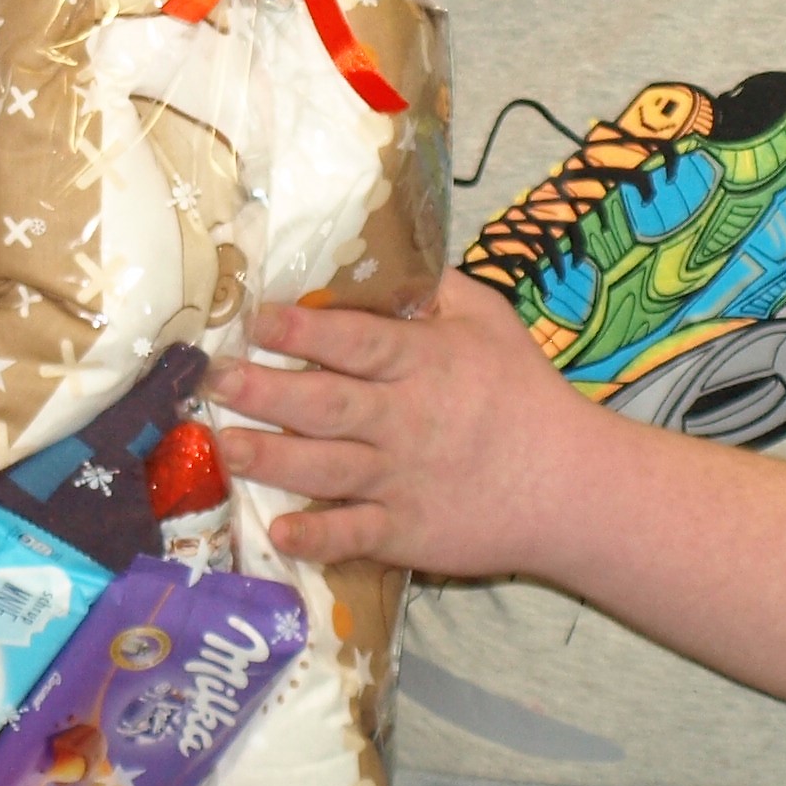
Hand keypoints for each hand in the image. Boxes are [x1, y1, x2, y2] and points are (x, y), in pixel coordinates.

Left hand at [211, 270, 582, 578]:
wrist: (571, 485)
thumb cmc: (522, 392)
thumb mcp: (488, 320)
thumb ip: (433, 287)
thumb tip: (382, 248)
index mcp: (424, 363)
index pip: (356, 343)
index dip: (304, 331)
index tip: (255, 319)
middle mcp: (406, 420)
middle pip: (326, 404)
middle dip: (265, 391)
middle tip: (214, 378)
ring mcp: (404, 480)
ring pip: (326, 468)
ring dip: (271, 458)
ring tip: (223, 445)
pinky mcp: (408, 532)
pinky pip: (355, 536)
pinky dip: (318, 537)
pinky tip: (279, 532)